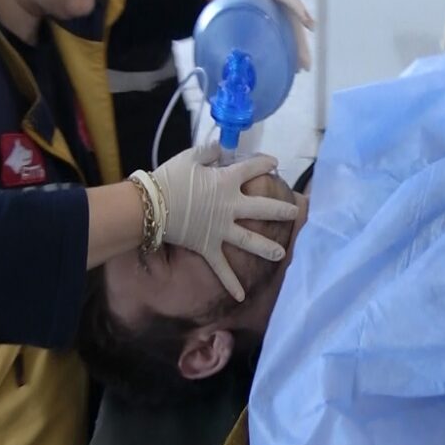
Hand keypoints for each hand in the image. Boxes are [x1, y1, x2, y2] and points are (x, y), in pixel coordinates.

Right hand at [153, 143, 298, 301]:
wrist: (150, 205)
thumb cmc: (169, 179)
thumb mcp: (189, 157)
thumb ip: (208, 152)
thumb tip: (220, 148)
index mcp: (227, 181)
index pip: (252, 169)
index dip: (265, 163)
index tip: (274, 163)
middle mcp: (231, 207)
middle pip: (263, 209)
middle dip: (281, 211)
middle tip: (295, 213)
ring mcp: (221, 229)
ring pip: (250, 240)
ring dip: (267, 248)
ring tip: (282, 254)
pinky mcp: (209, 246)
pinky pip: (221, 268)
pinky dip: (230, 283)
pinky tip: (242, 296)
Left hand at [200, 0, 313, 70]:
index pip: (289, 1)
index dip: (299, 12)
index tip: (310, 26)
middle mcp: (283, 0)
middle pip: (295, 25)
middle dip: (301, 44)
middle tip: (305, 66)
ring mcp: (283, 7)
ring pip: (294, 30)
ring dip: (299, 49)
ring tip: (302, 69)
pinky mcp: (280, 11)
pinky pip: (288, 29)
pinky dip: (291, 44)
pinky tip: (292, 61)